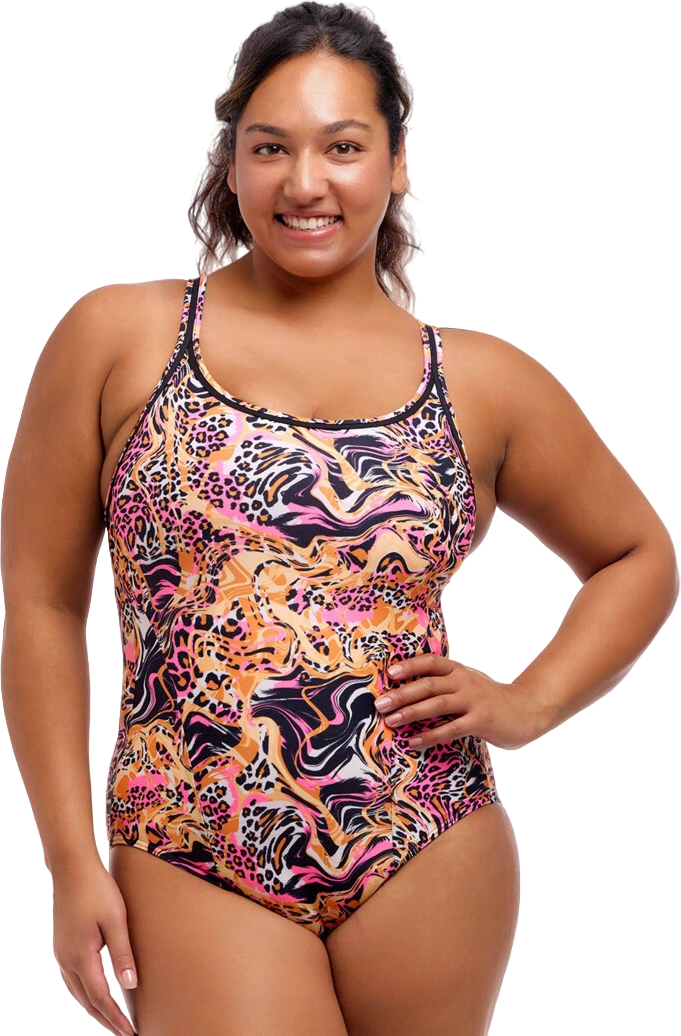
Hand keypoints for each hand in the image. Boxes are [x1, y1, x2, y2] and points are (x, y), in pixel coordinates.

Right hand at [49, 857, 137, 1035]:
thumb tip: (130, 985)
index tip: (131, 1032)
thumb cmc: (96, 888)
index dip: (115, 1018)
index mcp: (80, 956)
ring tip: (109, 1022)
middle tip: (124, 1034)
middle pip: (84, 1003)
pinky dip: (81, 996)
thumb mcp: (115, 918)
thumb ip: (122, 952)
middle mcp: (64, 961)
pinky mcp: (57, 947)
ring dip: (91, 1012)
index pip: (100, 998)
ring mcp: (57, 955)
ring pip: (74, 995)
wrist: (69, 867)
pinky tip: (91, 996)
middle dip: (104, 1021)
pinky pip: (68, 983)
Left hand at [376, 653, 545, 752]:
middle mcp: (465, 681)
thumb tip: (408, 690)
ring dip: (411, 712)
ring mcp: (474, 700)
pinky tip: (414, 741)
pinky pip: (451, 728)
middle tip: (380, 704)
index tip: (389, 673)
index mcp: (460, 670)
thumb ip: (446, 684)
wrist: (528, 711)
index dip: (410, 665)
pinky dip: (430, 735)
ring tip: (391, 721)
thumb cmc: (490, 700)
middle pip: (428, 684)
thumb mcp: (469, 684)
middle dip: (402, 693)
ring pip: (437, 704)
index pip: (431, 661)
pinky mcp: (482, 720)